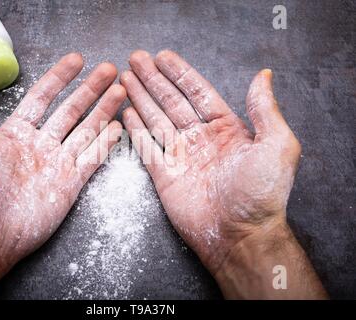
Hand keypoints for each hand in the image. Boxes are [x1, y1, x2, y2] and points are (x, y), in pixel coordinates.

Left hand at [0, 53, 123, 297]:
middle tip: (109, 70)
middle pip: (71, 111)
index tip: (76, 60)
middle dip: (90, 89)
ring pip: (86, 131)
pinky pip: (92, 159)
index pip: (42, 98)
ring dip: (103, 111)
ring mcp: (57, 165)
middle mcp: (40, 146)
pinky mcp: (70, 185)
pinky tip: (117, 127)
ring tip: (119, 91)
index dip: (59, 78)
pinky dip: (105, 143)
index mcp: (15, 134)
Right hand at [121, 50, 326, 298]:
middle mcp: (200, 138)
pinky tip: (126, 113)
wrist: (240, 235)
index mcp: (226, 128)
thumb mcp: (276, 145)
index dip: (179, 73)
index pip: (197, 92)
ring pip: (156, 119)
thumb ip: (264, 110)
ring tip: (125, 79)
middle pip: (171, 101)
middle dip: (153, 80)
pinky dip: (135, 130)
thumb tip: (263, 75)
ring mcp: (181, 156)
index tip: (162, 56)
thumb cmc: (260, 193)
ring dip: (141, 98)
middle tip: (135, 60)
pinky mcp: (164, 175)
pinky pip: (147, 147)